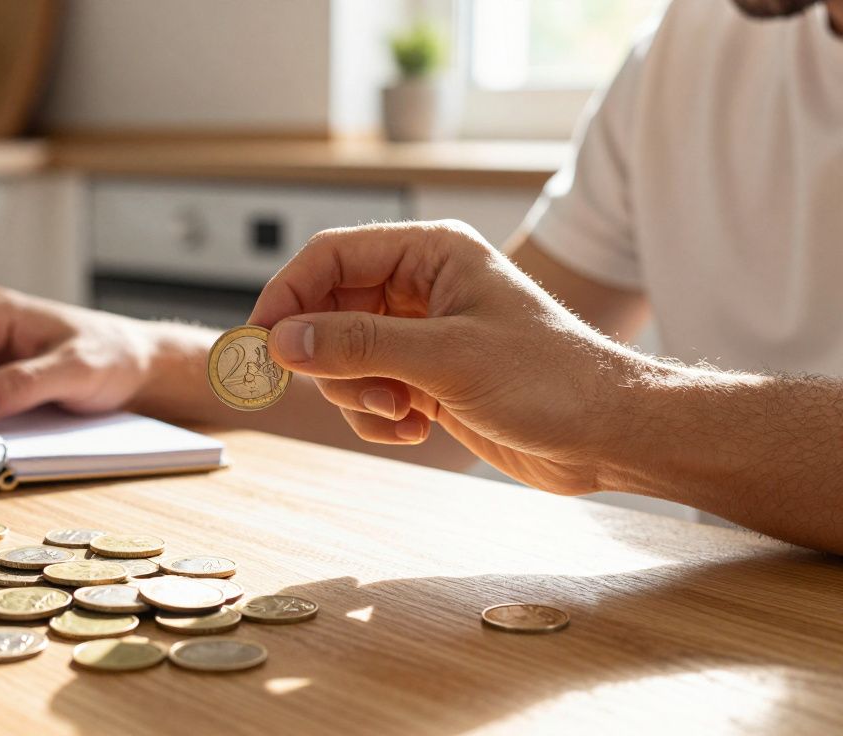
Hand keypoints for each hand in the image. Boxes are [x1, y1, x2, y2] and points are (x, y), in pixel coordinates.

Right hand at [249, 220, 647, 493]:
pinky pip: (365, 392)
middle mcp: (420, 286)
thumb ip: (359, 345)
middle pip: (327, 310)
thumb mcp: (447, 358)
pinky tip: (419, 428)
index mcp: (430, 253)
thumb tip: (284, 340)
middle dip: (334, 360)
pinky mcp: (424, 377)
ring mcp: (420, 334)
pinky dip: (379, 417)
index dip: (288, 295)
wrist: (607, 435)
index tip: (260, 343)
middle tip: (355, 392)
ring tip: (406, 412)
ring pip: (342, 358)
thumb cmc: (553, 380)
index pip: (330, 256)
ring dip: (359, 395)